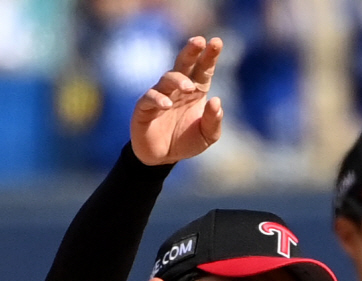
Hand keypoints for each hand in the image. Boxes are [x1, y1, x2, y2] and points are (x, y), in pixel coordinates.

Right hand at [130, 36, 222, 165]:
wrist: (162, 158)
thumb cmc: (185, 141)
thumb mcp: (206, 136)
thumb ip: (213, 121)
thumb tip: (217, 101)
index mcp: (195, 90)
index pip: (203, 68)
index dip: (209, 56)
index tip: (217, 42)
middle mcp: (177, 88)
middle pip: (184, 63)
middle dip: (191, 51)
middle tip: (200, 41)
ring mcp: (160, 94)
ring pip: (167, 78)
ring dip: (178, 80)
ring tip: (189, 88)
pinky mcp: (145, 107)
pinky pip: (150, 98)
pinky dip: (158, 99)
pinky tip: (167, 104)